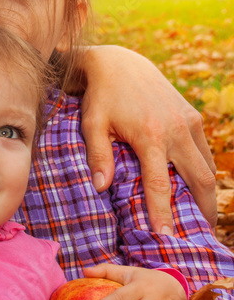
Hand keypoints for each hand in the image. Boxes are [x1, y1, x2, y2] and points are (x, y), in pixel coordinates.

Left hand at [78, 45, 216, 232]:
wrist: (119, 64)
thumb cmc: (100, 97)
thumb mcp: (91, 124)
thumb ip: (98, 156)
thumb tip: (101, 188)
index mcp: (151, 136)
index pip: (161, 183)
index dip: (164, 212)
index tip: (165, 236)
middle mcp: (177, 130)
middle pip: (200, 179)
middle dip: (203, 209)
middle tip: (199, 235)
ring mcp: (189, 122)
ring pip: (208, 167)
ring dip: (207, 193)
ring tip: (202, 219)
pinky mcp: (193, 116)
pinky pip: (204, 151)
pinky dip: (204, 172)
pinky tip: (197, 190)